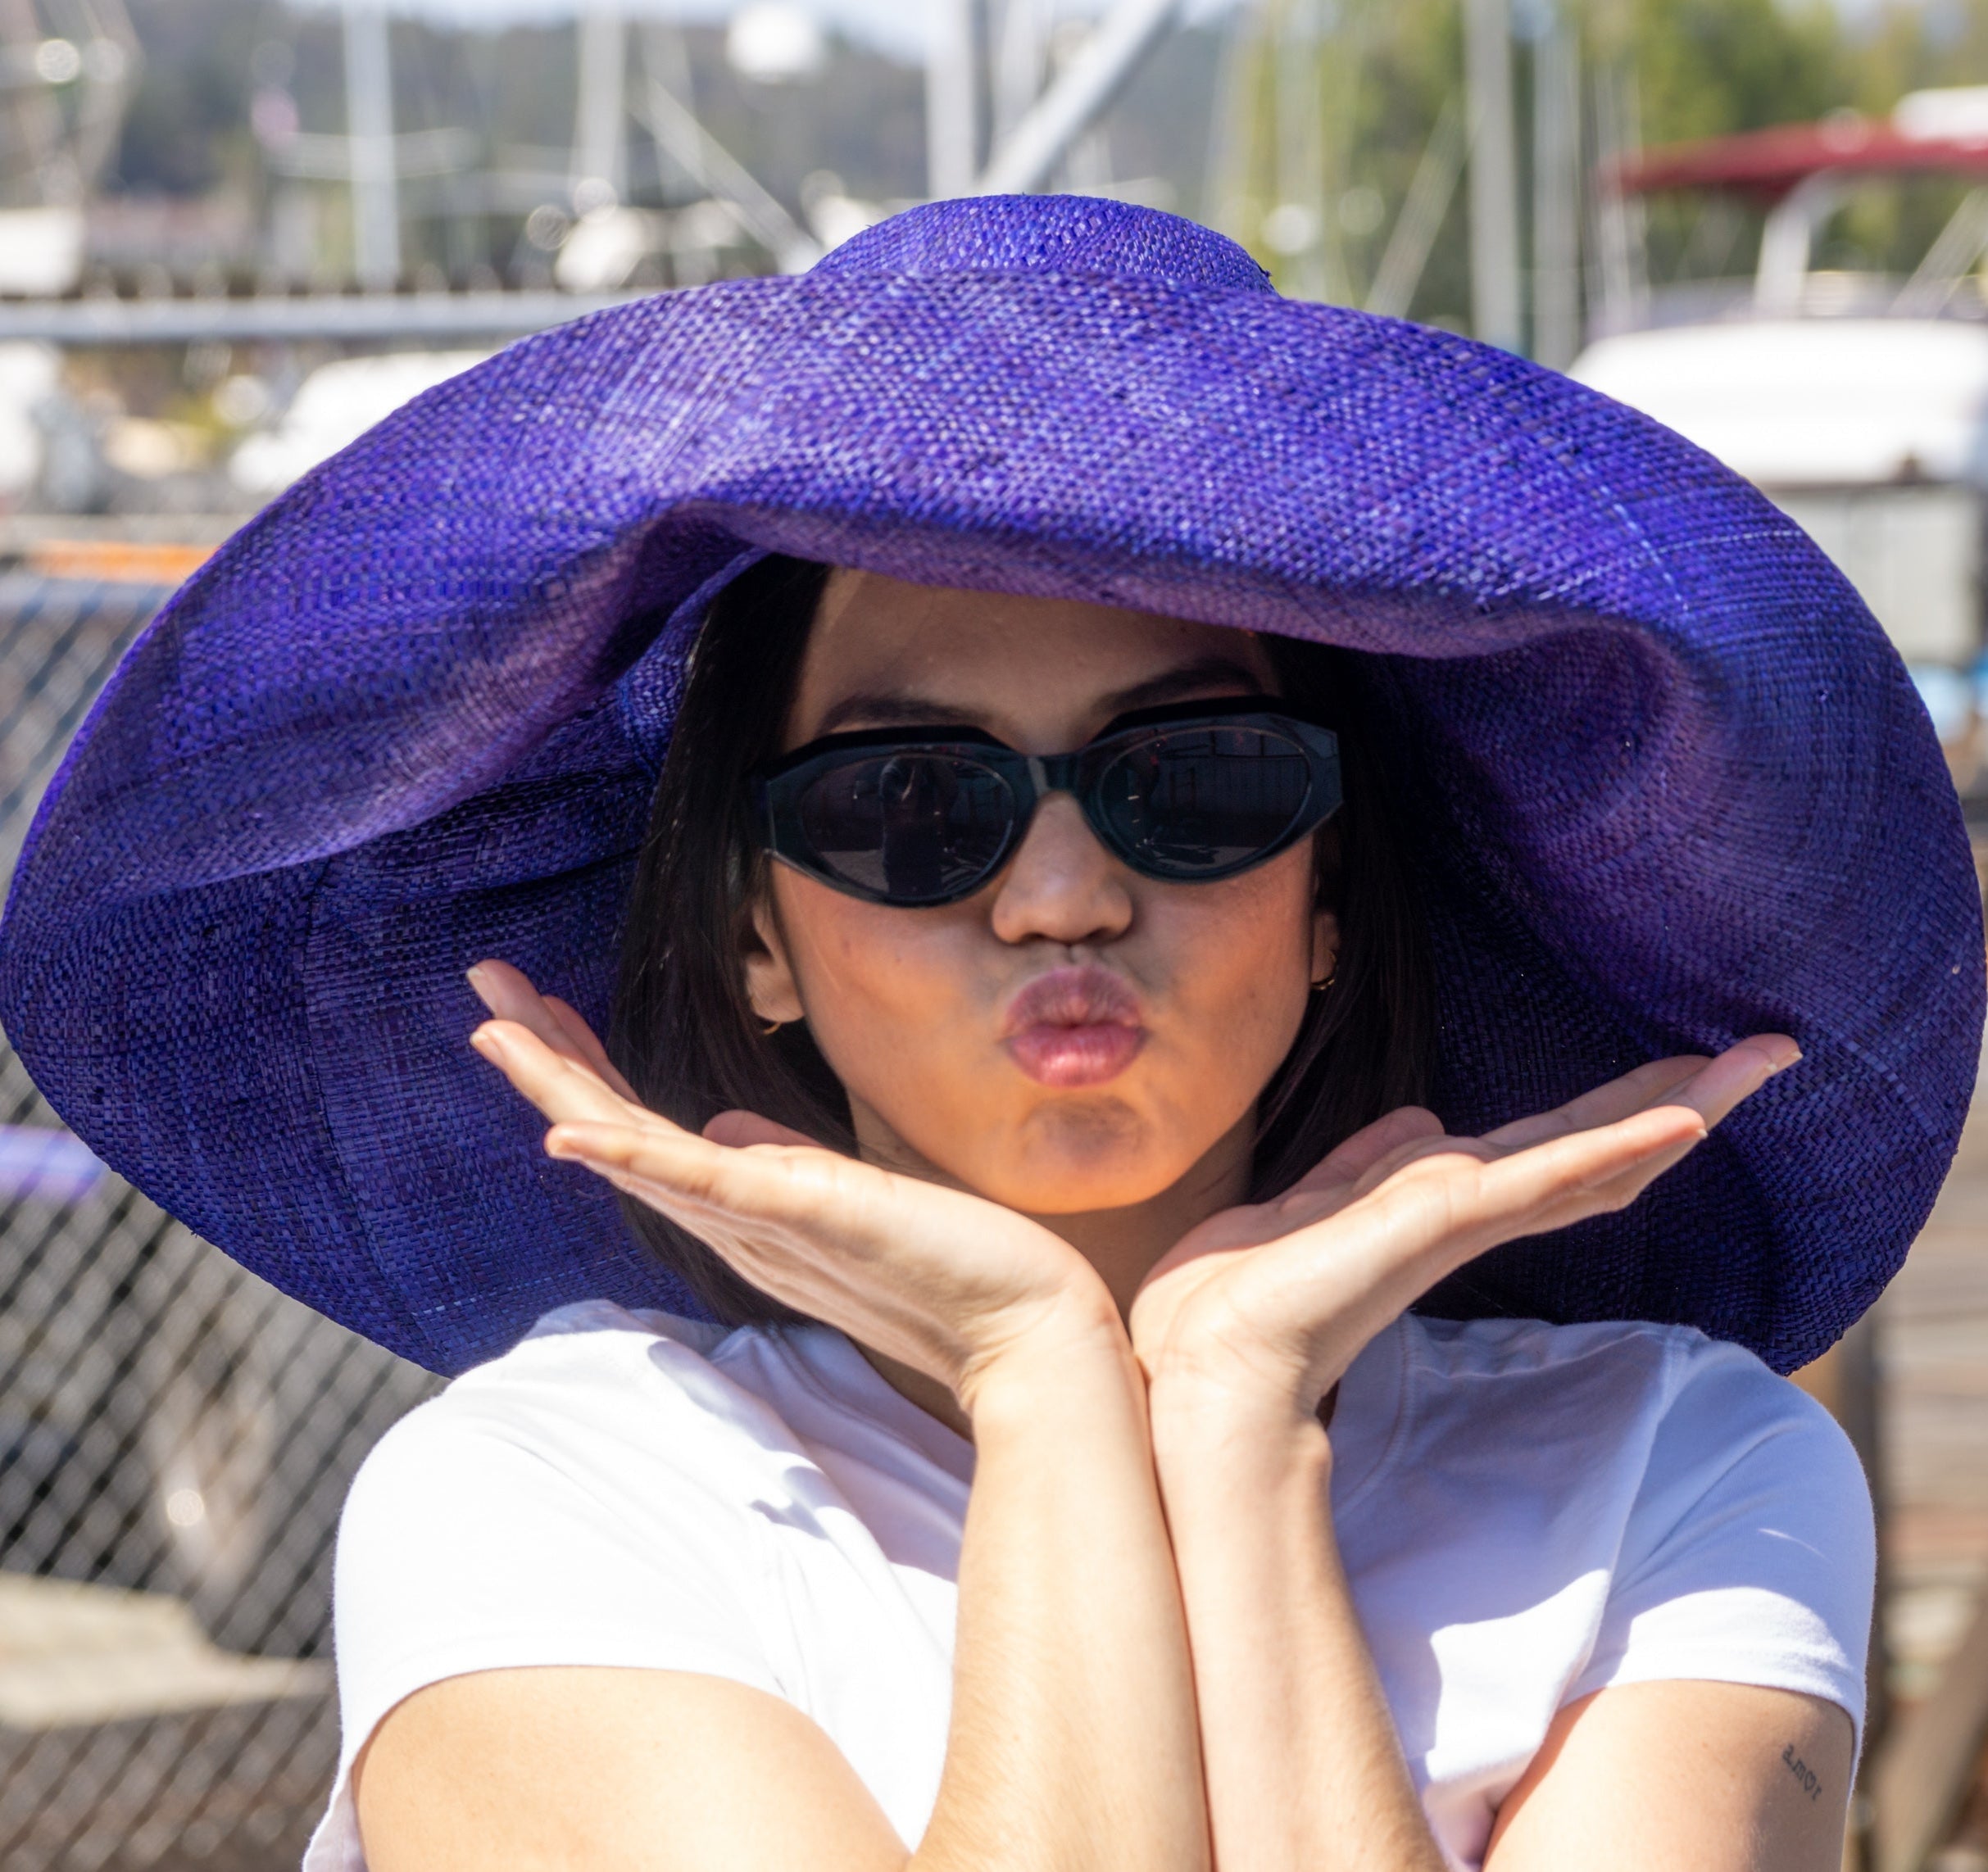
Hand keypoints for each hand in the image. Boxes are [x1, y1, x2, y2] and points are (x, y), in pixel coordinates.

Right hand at [465, 961, 1116, 1403]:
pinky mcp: (797, 1215)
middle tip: (483, 990)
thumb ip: (776, 1161)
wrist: (1020, 1327)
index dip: (584, 1071)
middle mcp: (732, 1218)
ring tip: (495, 1034)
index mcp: (742, 1206)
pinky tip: (570, 1130)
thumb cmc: (944, 1263)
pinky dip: (630, 1155)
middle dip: (546, 1060)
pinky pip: (698, 1183)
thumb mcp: (844, 1196)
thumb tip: (721, 1126)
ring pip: (635, 1146)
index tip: (534, 1014)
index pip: (643, 1129)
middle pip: (615, 1130)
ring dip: (562, 1088)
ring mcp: (758, 1221)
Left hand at [1130, 1039, 1798, 1428]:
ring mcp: (1458, 1219)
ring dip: (1670, 1106)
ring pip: (1585, 1152)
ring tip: (1751, 1066)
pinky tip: (1679, 1120)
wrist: (1199, 1362)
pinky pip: (1542, 1176)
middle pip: (1589, 1147)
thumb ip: (1368, 1165)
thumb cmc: (1240, 1297)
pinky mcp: (1440, 1222)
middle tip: (1767, 1055)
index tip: (1686, 1080)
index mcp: (1433, 1203)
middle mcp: (1462, 1210)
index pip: (1548, 1150)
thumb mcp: (1312, 1204)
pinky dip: (1612, 1149)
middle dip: (1675, 1100)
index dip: (1618, 1114)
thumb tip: (1422, 1117)